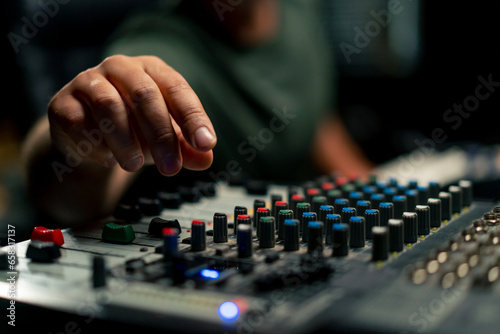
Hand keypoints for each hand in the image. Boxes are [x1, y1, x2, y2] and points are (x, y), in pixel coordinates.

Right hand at [47, 55, 215, 175]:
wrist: (87, 139)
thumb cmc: (134, 131)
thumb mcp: (165, 139)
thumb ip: (186, 147)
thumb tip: (206, 158)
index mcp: (152, 70)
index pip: (177, 88)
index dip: (193, 116)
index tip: (205, 143)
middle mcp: (121, 68)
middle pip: (145, 95)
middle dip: (161, 136)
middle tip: (171, 168)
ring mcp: (88, 81)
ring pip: (109, 106)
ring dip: (126, 141)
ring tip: (134, 167)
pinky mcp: (62, 103)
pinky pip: (80, 122)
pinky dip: (96, 145)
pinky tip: (106, 158)